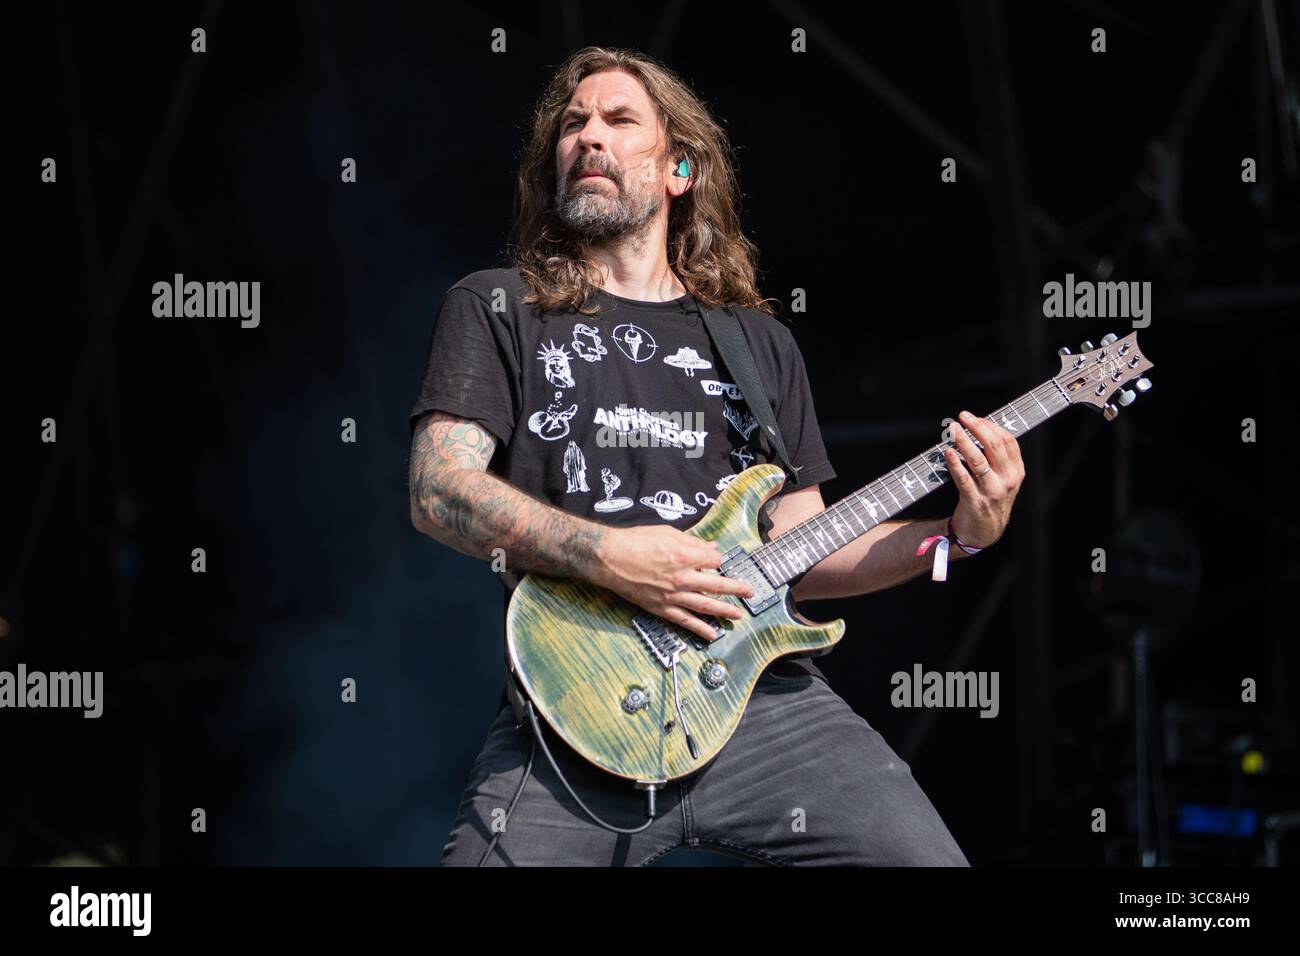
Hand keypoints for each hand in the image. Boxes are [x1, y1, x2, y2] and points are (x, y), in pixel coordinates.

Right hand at [592, 526, 755, 641]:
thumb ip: (692, 541)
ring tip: (738, 615)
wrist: (609, 558)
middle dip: (737, 589)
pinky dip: (700, 628)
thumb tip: (710, 547)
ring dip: (725, 611)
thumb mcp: (668, 533)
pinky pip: (685, 620)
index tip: (716, 561)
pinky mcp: (661, 608)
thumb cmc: (636, 541)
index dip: (717, 560)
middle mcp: (683, 577)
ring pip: (706, 606)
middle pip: (718, 585)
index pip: (714, 560)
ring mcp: (673, 595)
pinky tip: (712, 633)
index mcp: (686, 555)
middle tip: (750, 592)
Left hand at [944, 410, 1024, 548]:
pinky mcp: (975, 501)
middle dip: (977, 427)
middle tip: (962, 417)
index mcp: (1016, 471)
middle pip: (994, 446)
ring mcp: (992, 491)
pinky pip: (963, 479)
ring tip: (953, 430)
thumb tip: (981, 429)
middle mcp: (1007, 480)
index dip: (990, 426)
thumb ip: (998, 458)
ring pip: (978, 460)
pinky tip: (948, 452)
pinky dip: (955, 464)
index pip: (1007, 441)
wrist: (985, 532)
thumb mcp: (1004, 479)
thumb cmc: (991, 499)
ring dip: (964, 441)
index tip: (974, 418)